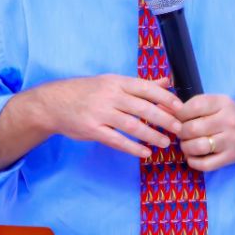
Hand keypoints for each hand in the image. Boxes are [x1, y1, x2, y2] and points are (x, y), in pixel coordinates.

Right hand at [36, 75, 182, 158]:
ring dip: (151, 135)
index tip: (180, 108)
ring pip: (131, 125)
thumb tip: (166, 82)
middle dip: (163, 119)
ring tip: (165, 142)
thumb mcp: (112, 82)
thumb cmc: (87, 92)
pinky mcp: (92, 129)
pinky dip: (132, 147)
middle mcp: (110, 96)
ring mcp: (100, 113)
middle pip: (143, 107)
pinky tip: (145, 152)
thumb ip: (140, 84)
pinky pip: (116, 140)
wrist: (53, 103)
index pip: (146, 88)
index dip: (165, 98)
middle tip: (179, 128)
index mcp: (117, 82)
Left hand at [175, 94, 234, 171]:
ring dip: (185, 147)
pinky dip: (192, 162)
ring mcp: (230, 141)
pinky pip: (204, 164)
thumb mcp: (213, 104)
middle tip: (181, 133)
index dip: (179, 113)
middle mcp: (228, 121)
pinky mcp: (230, 158)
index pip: (195, 106)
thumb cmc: (226, 115)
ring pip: (197, 147)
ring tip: (186, 144)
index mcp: (223, 103)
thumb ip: (188, 105)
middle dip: (180, 132)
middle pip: (193, 128)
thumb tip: (160, 108)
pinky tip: (192, 156)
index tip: (176, 118)